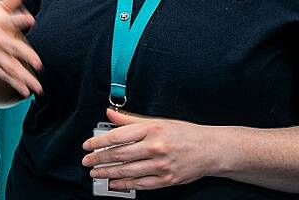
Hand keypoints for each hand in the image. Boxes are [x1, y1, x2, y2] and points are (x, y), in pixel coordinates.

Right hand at [0, 0, 41, 96]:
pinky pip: (4, 75)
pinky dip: (14, 83)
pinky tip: (25, 91)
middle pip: (12, 47)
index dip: (19, 18)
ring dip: (23, 77)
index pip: (9, 19)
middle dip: (25, 55)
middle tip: (38, 63)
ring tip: (37, 86)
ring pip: (10, 66)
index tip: (30, 19)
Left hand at [81, 108, 218, 190]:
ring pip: (128, 172)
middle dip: (99, 160)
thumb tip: (110, 114)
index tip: (87, 146)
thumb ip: (130, 120)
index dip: (99, 142)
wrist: (211, 150)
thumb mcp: (157, 121)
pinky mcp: (167, 180)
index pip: (117, 136)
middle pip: (119, 155)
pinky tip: (114, 184)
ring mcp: (161, 165)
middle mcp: (155, 147)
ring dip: (108, 173)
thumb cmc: (183, 134)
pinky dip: (124, 185)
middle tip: (87, 162)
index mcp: (151, 129)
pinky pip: (141, 184)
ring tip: (96, 173)